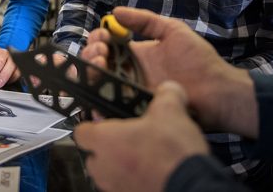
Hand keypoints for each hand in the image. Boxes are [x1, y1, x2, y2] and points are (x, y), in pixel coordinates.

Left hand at [74, 81, 208, 191]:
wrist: (191, 186)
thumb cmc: (172, 155)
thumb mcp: (171, 111)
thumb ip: (166, 95)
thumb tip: (169, 91)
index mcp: (104, 140)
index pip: (81, 131)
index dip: (92, 124)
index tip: (103, 121)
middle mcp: (103, 167)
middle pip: (94, 154)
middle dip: (109, 146)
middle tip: (131, 138)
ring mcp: (114, 186)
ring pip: (109, 172)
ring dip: (121, 164)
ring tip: (145, 156)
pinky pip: (123, 185)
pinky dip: (133, 178)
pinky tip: (154, 171)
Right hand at [86, 7, 257, 135]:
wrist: (217, 91)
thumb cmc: (199, 60)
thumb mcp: (172, 31)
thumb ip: (145, 20)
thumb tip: (116, 11)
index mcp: (135, 53)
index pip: (106, 44)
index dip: (98, 39)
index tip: (102, 38)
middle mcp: (129, 72)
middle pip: (96, 63)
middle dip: (91, 54)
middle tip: (100, 53)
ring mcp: (130, 92)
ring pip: (98, 83)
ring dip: (90, 72)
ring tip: (99, 67)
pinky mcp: (134, 109)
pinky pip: (110, 106)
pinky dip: (97, 98)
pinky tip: (95, 89)